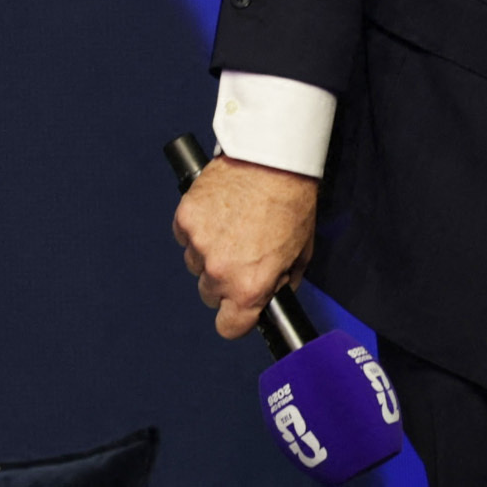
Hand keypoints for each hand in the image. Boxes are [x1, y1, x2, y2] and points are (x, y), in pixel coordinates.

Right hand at [172, 154, 319, 339]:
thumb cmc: (293, 201)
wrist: (275, 159)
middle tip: (243, 251)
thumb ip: (282, 282)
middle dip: (225, 279)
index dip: (237, 317)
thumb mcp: (301, 252)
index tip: (240, 307)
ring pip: (195, 263)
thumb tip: (271, 297)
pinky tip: (219, 210)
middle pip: (210, 294)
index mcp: (250, 286)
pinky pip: (185, 235)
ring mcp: (199, 244)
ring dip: (209, 251)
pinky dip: (197, 226)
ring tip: (234, 223)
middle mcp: (220, 271)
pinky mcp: (185, 218)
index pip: (229, 327)